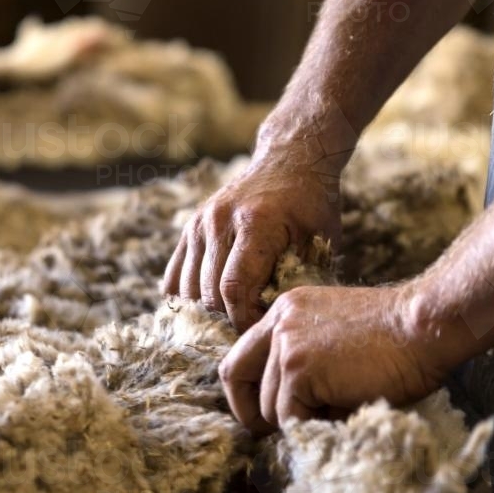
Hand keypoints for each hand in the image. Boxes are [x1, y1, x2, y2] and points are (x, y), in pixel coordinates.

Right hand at [163, 155, 340, 331]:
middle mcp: (220, 221)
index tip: (259, 330)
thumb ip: (298, 279)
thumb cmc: (311, 206)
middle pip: (209, 292)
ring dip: (208, 310)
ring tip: (232, 316)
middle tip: (249, 327)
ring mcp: (200, 223)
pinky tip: (208, 305)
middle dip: (228, 318)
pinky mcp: (189, 227)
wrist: (289, 162)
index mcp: (256, 223)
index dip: (243, 320)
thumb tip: (273, 322)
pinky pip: (174, 276)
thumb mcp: (320, 240)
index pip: (235, 288)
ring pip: (187, 288)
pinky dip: (187, 298)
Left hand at [219, 283, 446, 433]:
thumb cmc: (397, 338)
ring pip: (268, 406)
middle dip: (253, 414)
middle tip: (278, 433)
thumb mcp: (336, 336)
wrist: (425, 326)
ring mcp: (286, 345)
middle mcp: (279, 322)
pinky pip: (291, 417)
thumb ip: (306, 357)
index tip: (263, 414)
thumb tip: (283, 408)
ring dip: (297, 421)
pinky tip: (343, 412)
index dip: (245, 391)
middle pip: (236, 377)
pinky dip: (315, 426)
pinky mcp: (299, 370)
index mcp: (286, 310)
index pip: (241, 353)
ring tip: (334, 413)